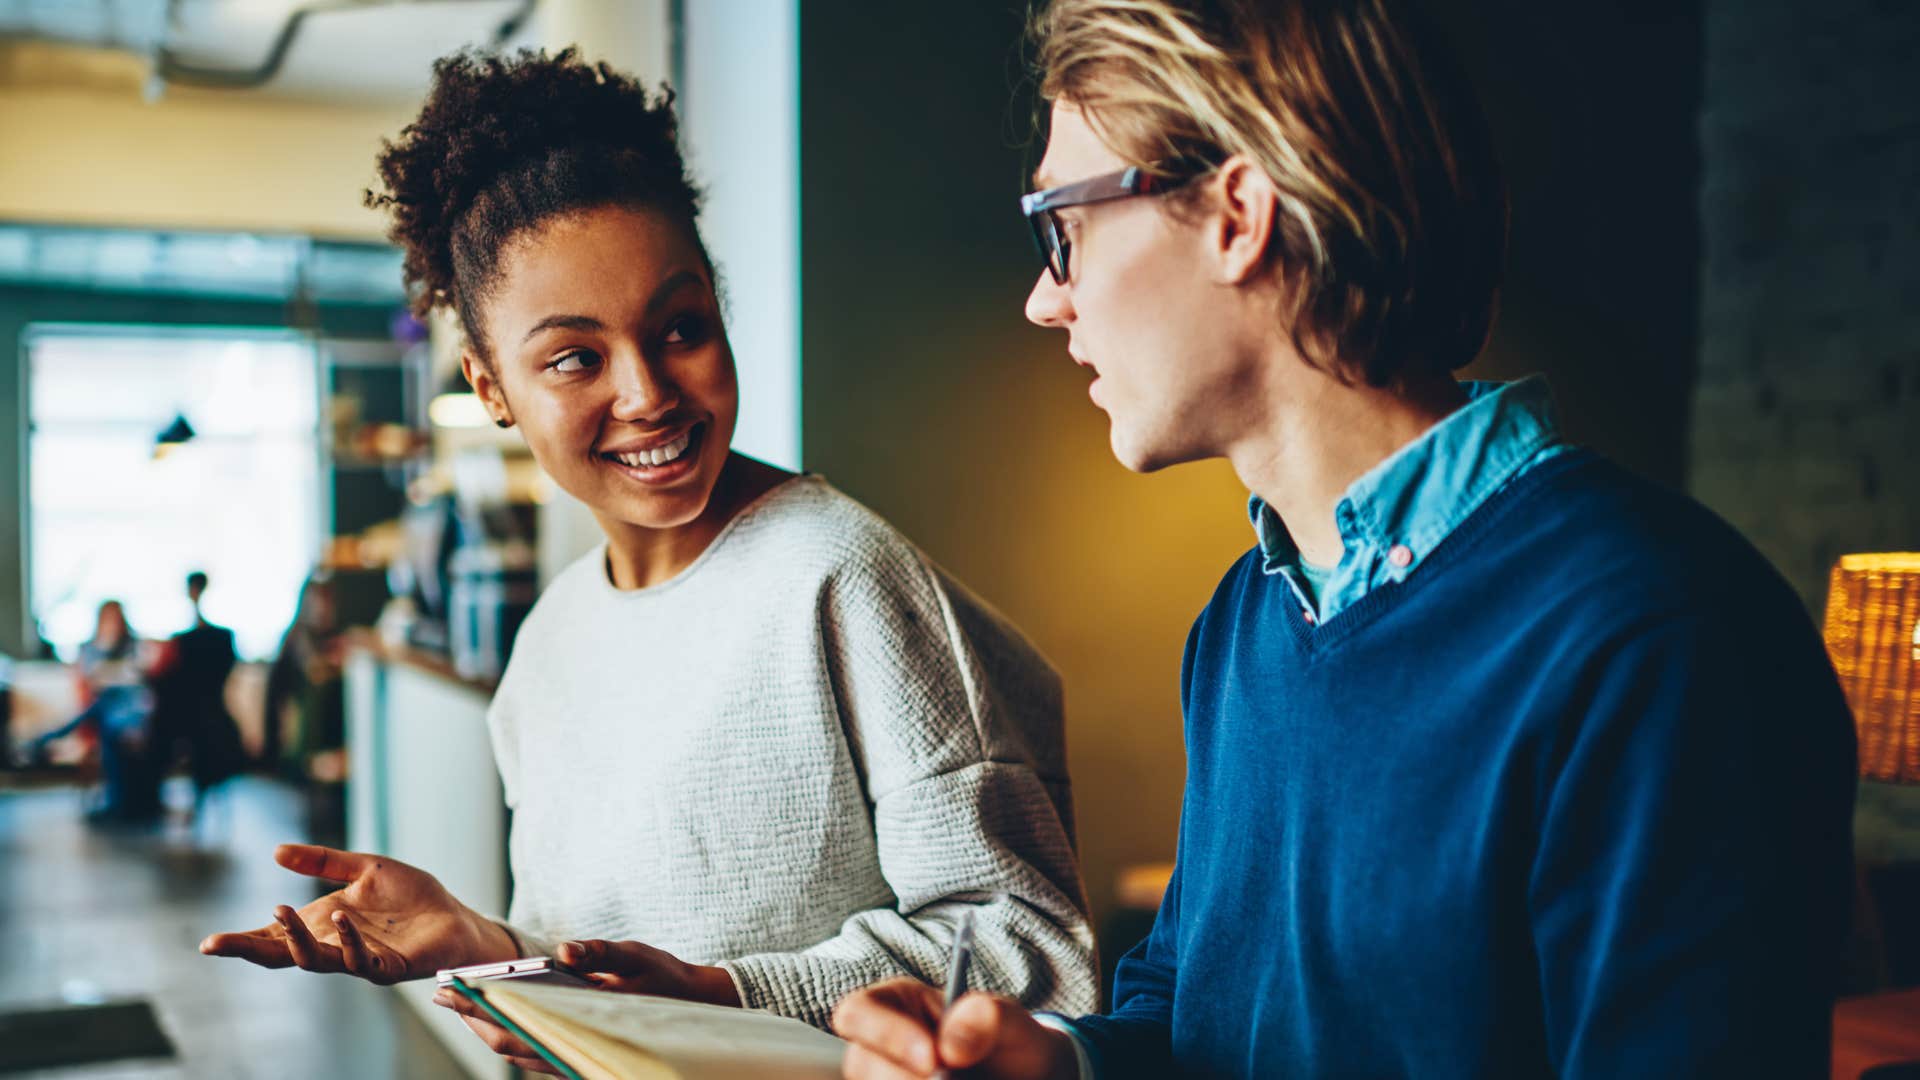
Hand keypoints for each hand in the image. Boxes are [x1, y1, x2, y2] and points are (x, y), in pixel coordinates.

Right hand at [198, 844, 514, 983]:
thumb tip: (275, 851)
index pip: (275, 936)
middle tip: (218, 944)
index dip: (243, 940)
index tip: (208, 943)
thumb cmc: (412, 897)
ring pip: (315, 960)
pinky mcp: (387, 967)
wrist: (456, 918)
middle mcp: (333, 945)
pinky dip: (347, 940)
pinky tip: (339, 917)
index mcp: (323, 923)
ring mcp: (358, 959)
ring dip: (296, 939)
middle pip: (282, 955)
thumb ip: (323, 861)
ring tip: (283, 909)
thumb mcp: (365, 868)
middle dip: (249, 949)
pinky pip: (360, 960)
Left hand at [433, 938, 739, 1071]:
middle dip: (471, 1018)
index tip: (451, 990)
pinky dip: (510, 1032)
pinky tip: (495, 1012)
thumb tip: (564, 949)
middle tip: (441, 993)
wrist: (699, 1010)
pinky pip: (534, 1051)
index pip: (517, 1023)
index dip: (479, 1009)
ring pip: (518, 1051)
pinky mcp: (577, 1057)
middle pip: (508, 1042)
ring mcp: (574, 1059)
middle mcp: (574, 1050)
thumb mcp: (636, 956)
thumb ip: (599, 952)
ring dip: (486, 1027)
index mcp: (583, 1025)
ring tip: (458, 1001)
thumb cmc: (665, 980)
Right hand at [832, 978, 1078, 1079]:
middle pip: (860, 1065)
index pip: (858, 1012)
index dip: (886, 1034)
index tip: (932, 1059)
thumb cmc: (1008, 1042)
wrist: (1021, 1079)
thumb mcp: (1010, 1022)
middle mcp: (879, 1047)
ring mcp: (883, 1078)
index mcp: (894, 1003)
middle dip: (902, 1079)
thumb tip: (952, 1044)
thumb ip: (988, 1018)